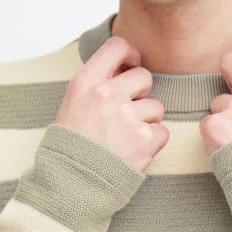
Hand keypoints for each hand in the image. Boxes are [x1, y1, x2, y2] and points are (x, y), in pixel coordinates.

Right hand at [54, 36, 168, 171]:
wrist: (69, 185)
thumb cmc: (70, 146)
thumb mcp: (72, 105)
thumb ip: (96, 84)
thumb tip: (125, 68)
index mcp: (85, 82)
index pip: (117, 46)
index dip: (130, 55)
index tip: (129, 68)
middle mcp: (106, 94)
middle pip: (144, 76)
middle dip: (140, 94)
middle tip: (125, 114)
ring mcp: (126, 116)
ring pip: (156, 106)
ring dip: (146, 122)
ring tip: (125, 139)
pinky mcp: (144, 139)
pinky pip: (162, 131)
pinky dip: (152, 142)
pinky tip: (133, 151)